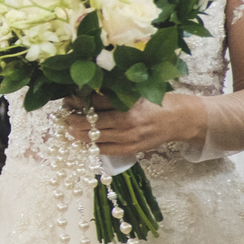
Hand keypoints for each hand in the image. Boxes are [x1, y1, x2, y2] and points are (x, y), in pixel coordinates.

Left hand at [61, 93, 201, 155]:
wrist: (178, 119)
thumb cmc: (156, 102)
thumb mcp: (135, 92)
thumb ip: (113, 94)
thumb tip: (85, 93)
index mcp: (127, 104)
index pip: (94, 103)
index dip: (77, 102)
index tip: (67, 99)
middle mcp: (127, 123)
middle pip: (90, 123)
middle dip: (73, 120)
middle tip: (65, 116)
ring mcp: (128, 139)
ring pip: (93, 139)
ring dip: (77, 134)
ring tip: (70, 128)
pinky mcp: (130, 150)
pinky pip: (103, 151)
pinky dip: (90, 145)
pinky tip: (83, 140)